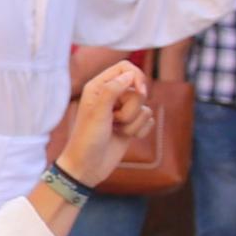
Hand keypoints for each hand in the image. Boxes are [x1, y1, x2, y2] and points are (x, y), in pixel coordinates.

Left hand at [55, 61, 148, 190]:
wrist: (87, 167)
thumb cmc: (87, 139)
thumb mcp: (98, 112)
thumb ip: (113, 90)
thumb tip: (130, 74)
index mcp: (99, 86)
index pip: (126, 68)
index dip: (137, 77)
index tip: (140, 92)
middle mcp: (112, 95)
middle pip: (139, 89)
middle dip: (131, 109)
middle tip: (114, 121)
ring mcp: (122, 111)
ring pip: (145, 107)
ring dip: (133, 123)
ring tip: (115, 131)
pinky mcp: (131, 125)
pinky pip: (149, 120)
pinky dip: (140, 131)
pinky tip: (125, 138)